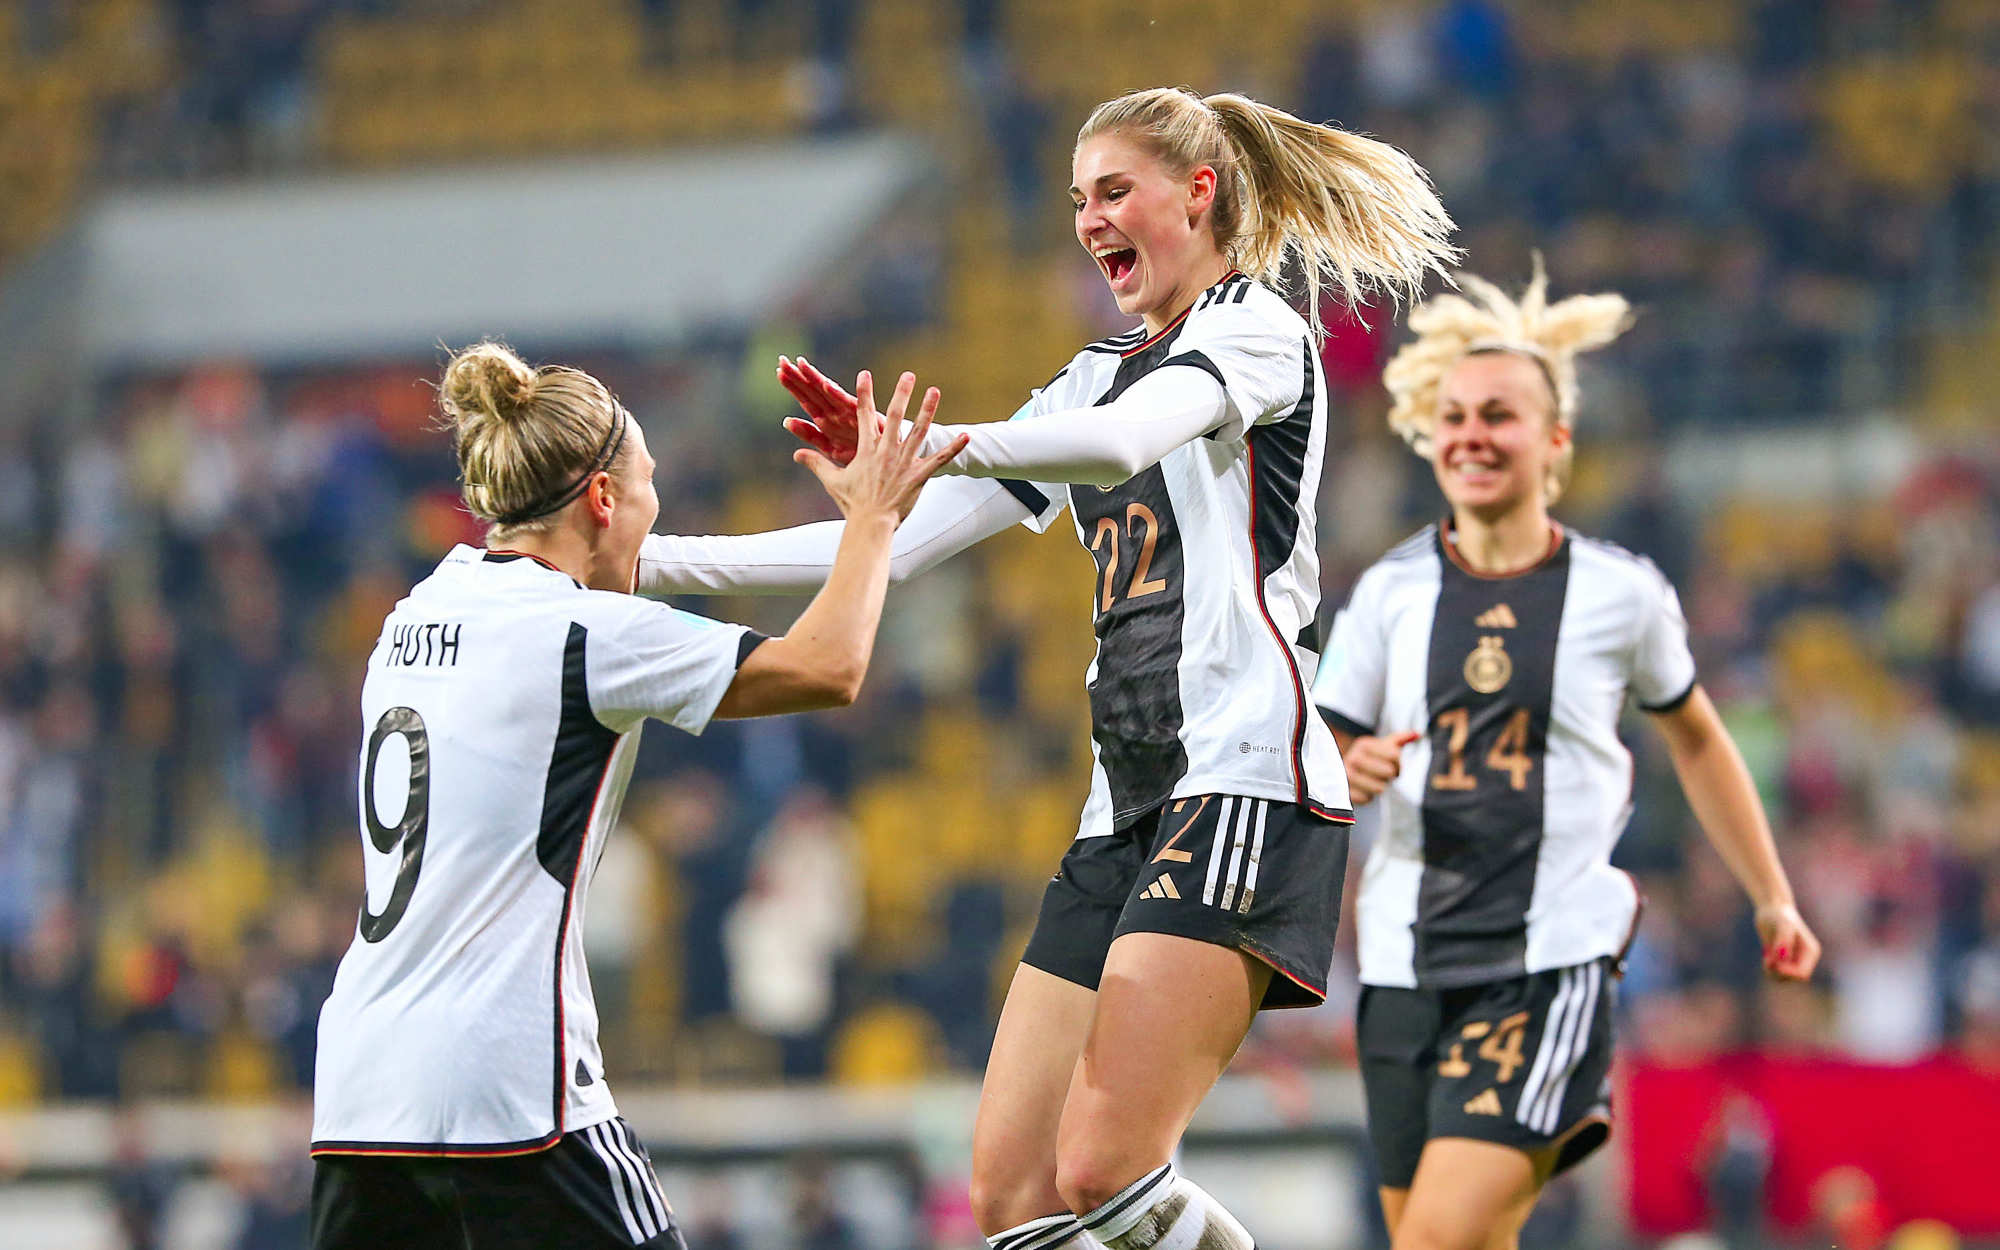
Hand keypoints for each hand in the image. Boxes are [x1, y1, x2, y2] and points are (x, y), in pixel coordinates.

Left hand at [779, 355, 865, 466]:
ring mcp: (847, 412)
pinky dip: (837, 395)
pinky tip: (826, 385)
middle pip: (812, 391)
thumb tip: (786, 421)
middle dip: (798, 376)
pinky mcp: (862, 416)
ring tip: (801, 364)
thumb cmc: (858, 452)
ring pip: (827, 394)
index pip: (805, 398)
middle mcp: (834, 412)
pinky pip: (847, 405)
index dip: (793, 385)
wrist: (884, 463)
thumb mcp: (829, 446)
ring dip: (814, 379)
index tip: (779, 370)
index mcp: (825, 419)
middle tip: (782, 360)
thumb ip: (809, 434)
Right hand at [793, 370, 964, 523]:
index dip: (863, 393)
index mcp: (866, 450)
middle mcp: (886, 451)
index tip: (864, 374)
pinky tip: (967, 435)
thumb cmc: (852, 504)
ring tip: (935, 391)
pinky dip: (954, 448)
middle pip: (894, 416)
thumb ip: (816, 463)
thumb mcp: (833, 481)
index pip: (862, 416)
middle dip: (901, 393)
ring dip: (928, 410)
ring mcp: (904, 462)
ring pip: (919, 431)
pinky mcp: (920, 476)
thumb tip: (797, 453)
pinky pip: (940, 460)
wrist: (870, 525)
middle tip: (908, 375)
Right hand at [1342, 731, 1419, 805]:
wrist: (1342, 773)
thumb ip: (1400, 739)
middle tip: (1381, 775)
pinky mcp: (1345, 792)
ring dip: (1379, 787)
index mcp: (1364, 744)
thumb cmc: (1369, 760)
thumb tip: (1418, 734)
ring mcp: (1347, 775)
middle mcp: (1353, 757)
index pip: (1395, 755)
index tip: (1391, 765)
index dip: (1398, 764)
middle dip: (1389, 776)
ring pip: (1379, 788)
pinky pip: (1367, 799)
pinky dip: (1368, 797)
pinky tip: (1363, 789)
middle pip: (1388, 772)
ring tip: (1372, 781)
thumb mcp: (1382, 747)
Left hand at [1755, 901, 1820, 981]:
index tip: (1774, 963)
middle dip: (1779, 972)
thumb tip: (1782, 958)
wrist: (1771, 908)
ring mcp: (1794, 960)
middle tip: (1767, 960)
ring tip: (1766, 957)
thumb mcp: (1781, 924)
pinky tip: (1766, 956)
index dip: (1787, 972)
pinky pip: (1777, 973)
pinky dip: (1769, 969)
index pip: (1802, 974)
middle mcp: (1805, 958)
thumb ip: (1783, 941)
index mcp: (1811, 952)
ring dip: (1773, 971)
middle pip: (1794, 978)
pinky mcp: (1783, 960)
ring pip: (1784, 978)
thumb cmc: (1778, 915)